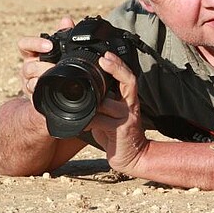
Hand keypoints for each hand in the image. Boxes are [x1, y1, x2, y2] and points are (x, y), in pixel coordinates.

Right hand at [19, 16, 74, 98]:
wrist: (61, 90)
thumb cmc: (60, 66)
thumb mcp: (63, 49)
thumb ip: (64, 33)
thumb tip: (66, 20)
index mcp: (34, 53)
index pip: (25, 44)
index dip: (34, 43)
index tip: (49, 46)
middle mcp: (29, 67)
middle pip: (27, 66)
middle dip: (42, 67)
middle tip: (55, 66)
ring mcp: (30, 82)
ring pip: (31, 81)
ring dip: (44, 79)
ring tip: (55, 77)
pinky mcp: (34, 95)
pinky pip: (35, 93)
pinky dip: (43, 90)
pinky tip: (51, 88)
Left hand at [88, 51, 148, 174]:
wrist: (133, 157)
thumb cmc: (118, 135)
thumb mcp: (111, 114)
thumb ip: (103, 101)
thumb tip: (86, 89)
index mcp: (128, 99)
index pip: (128, 77)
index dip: (118, 65)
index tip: (106, 55)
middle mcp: (131, 105)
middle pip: (129, 81)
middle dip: (116, 68)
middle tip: (103, 59)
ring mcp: (127, 117)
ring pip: (109, 102)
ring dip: (94, 99)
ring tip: (81, 94)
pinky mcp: (120, 130)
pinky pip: (100, 121)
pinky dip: (87, 120)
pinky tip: (81, 123)